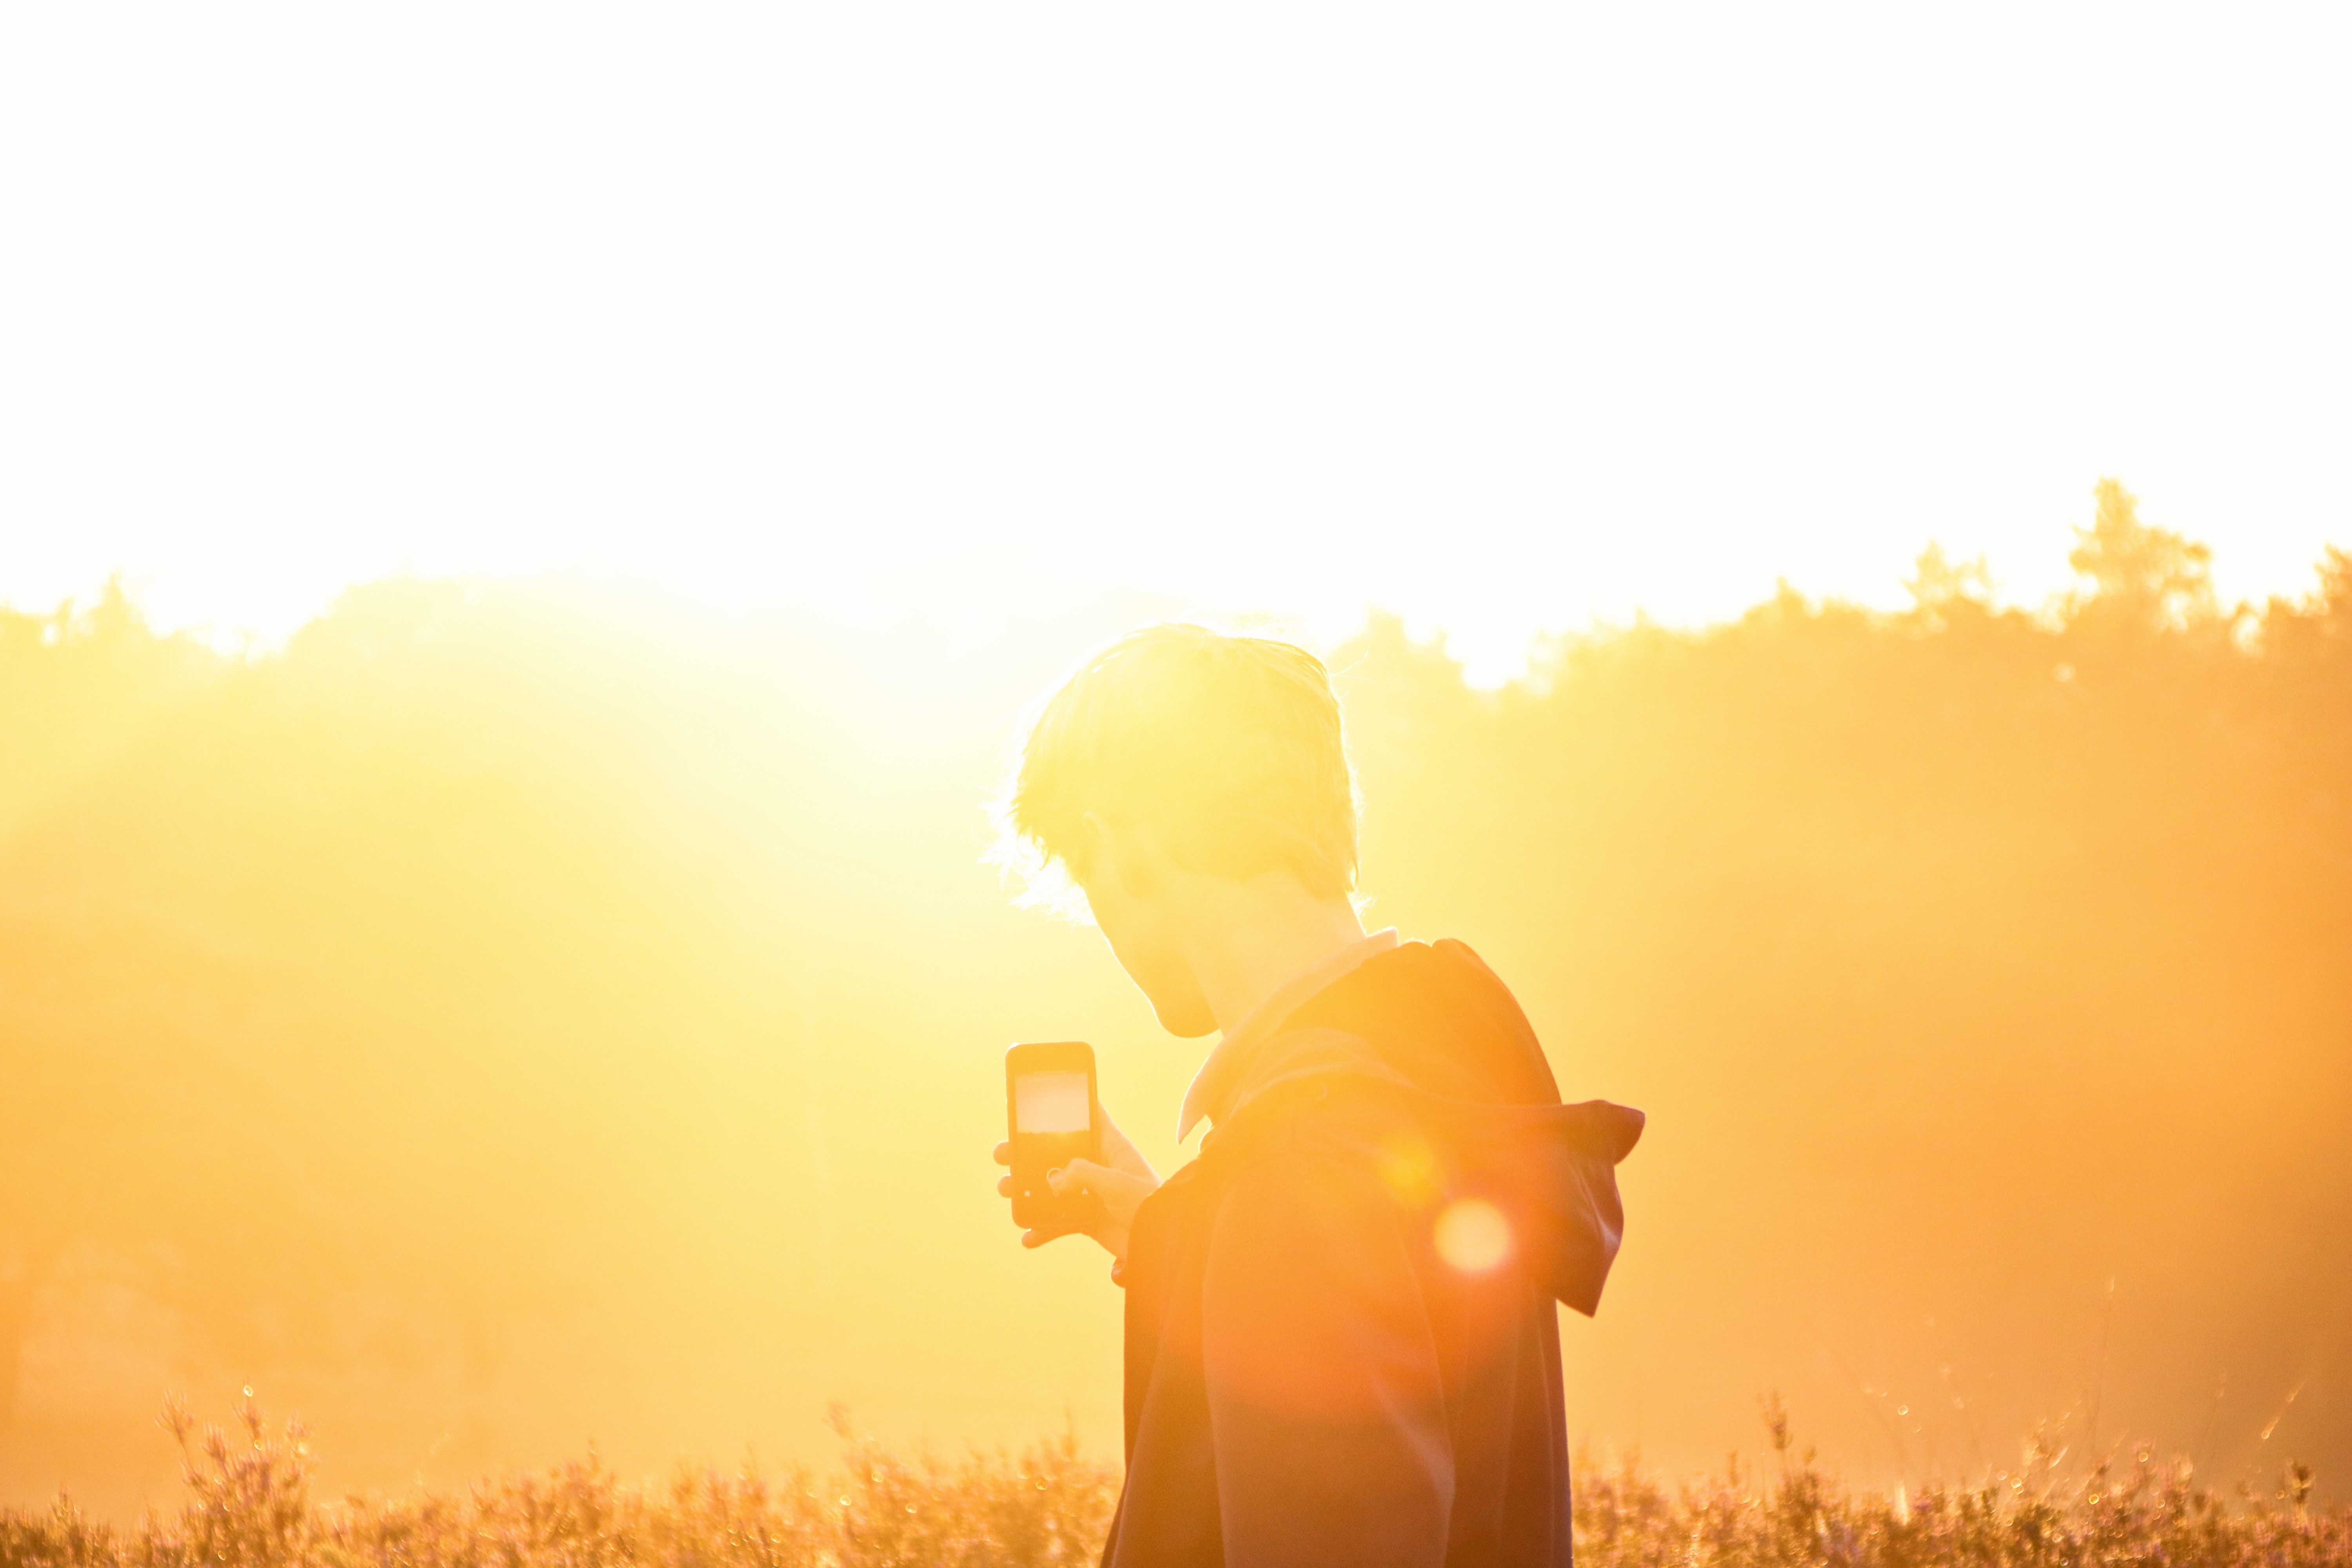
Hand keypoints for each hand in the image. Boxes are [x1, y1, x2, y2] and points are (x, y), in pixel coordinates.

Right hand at [995, 1105, 1158, 1263]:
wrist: (1160, 1245)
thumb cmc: (1148, 1205)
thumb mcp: (1116, 1182)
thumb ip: (1082, 1173)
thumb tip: (1053, 1180)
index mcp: (1111, 1147)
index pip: (1088, 1116)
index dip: (1065, 1105)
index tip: (1036, 1099)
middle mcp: (1098, 1166)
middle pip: (1056, 1152)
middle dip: (1027, 1153)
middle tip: (1003, 1153)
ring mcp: (1089, 1193)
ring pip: (1050, 1186)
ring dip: (1026, 1190)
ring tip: (1007, 1190)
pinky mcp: (1086, 1218)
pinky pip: (1057, 1221)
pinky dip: (1042, 1228)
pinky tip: (1028, 1236)